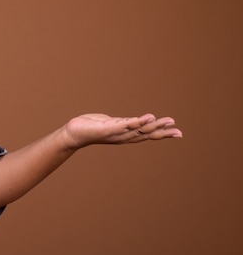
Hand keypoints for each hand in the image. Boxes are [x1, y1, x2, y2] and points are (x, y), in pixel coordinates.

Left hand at [63, 113, 182, 149]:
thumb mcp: (112, 125)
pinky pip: (125, 125)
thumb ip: (123, 124)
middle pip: (146, 134)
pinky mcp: (108, 128)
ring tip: (167, 121)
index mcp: (125, 135)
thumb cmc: (91, 128)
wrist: (74, 133)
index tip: (178, 133)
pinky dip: (137, 122)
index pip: (147, 135)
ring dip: (153, 126)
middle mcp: (123, 136)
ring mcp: (116, 133)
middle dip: (162, 132)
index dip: (162, 134)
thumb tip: (132, 123)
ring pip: (138, 130)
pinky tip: (147, 118)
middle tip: (179, 132)